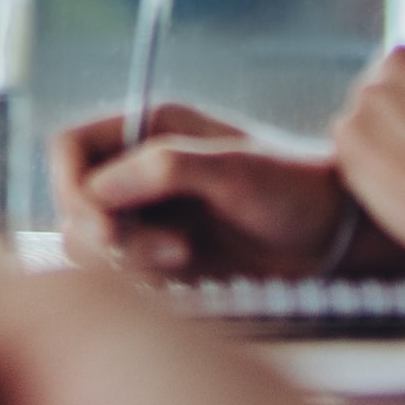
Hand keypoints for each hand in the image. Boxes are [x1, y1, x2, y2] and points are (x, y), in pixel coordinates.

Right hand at [50, 102, 359, 279]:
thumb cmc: (293, 188)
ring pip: (91, 243)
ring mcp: (147, 212)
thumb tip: (97, 191)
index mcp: (148, 127)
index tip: (104, 225)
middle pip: (73, 202)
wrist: (334, 236)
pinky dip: (142, 278)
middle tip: (165, 250)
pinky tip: (189, 271)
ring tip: (184, 257)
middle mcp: (139, 168)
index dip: (71, 186)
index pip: (70, 149)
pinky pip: (121, 272)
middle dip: (104, 232)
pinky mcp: (159, 254)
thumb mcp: (234, 168)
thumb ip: (164, 167)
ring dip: (128, 258)